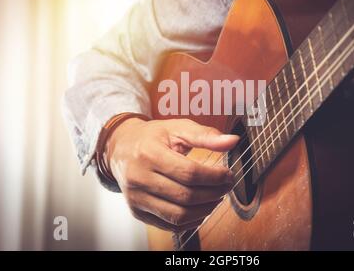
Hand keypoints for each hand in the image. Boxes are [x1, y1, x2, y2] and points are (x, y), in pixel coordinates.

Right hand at [105, 117, 238, 231]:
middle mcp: (139, 178)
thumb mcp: (177, 128)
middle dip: (214, 193)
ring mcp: (137, 198)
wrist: (121, 148)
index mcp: (149, 153)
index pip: (189, 173)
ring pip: (178, 215)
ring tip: (216, 198)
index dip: (214, 177)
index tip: (227, 174)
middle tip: (226, 186)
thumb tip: (232, 141)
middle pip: (185, 196)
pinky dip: (190, 221)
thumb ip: (205, 135)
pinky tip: (201, 209)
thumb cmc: (152, 137)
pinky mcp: (137, 211)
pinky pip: (168, 225)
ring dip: (205, 210)